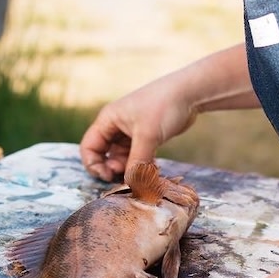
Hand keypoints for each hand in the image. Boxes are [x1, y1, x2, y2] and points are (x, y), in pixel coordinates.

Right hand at [79, 46, 260, 179]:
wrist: (190, 93)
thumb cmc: (163, 107)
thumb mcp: (147, 136)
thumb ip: (137, 161)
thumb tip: (130, 184)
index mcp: (108, 120)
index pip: (89, 147)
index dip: (94, 165)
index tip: (108, 176)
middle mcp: (116, 126)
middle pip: (104, 155)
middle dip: (114, 169)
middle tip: (129, 177)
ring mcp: (131, 132)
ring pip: (122, 158)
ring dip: (130, 169)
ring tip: (144, 176)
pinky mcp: (146, 137)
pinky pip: (137, 156)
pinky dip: (142, 165)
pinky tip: (153, 171)